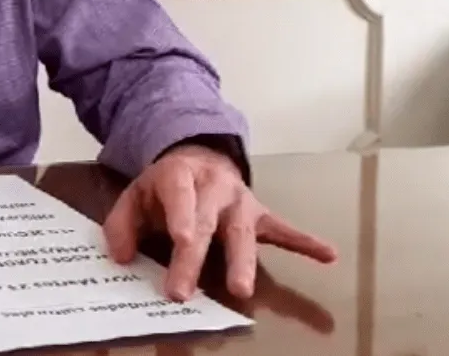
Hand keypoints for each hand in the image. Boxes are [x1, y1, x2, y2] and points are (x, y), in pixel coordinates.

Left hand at [103, 145, 336, 300]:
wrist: (198, 156)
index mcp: (180, 176)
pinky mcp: (261, 215)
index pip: (180, 196)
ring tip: (242, 288)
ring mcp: (241, 202)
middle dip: (195, 258)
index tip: (181, 242)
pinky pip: (285, 230)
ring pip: (243, 232)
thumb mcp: (135, 194)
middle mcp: (215, 188)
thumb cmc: (165, 186)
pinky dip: (306, 242)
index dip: (181, 218)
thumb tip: (120, 257)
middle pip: (207, 223)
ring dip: (242, 261)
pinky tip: (328, 255)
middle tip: (184, 292)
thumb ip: (121, 224)